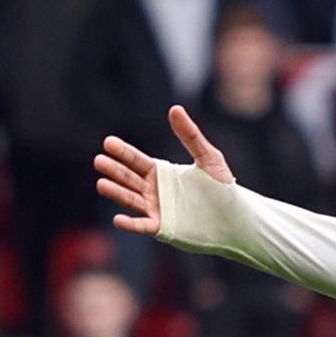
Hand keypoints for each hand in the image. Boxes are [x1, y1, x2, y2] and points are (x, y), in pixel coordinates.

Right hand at [92, 106, 236, 244]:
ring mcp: (156, 210)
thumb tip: (175, 109)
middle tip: (99, 160)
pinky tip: (117, 219)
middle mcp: (154, 191)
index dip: (123, 152)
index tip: (108, 143)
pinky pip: (143, 226)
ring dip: (116, 193)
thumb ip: (190, 135)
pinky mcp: (163, 228)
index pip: (136, 161)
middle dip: (114, 170)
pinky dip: (130, 224)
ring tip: (101, 184)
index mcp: (161, 173)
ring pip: (131, 200)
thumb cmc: (222, 187)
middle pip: (129, 179)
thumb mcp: (208, 157)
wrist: (236, 216)